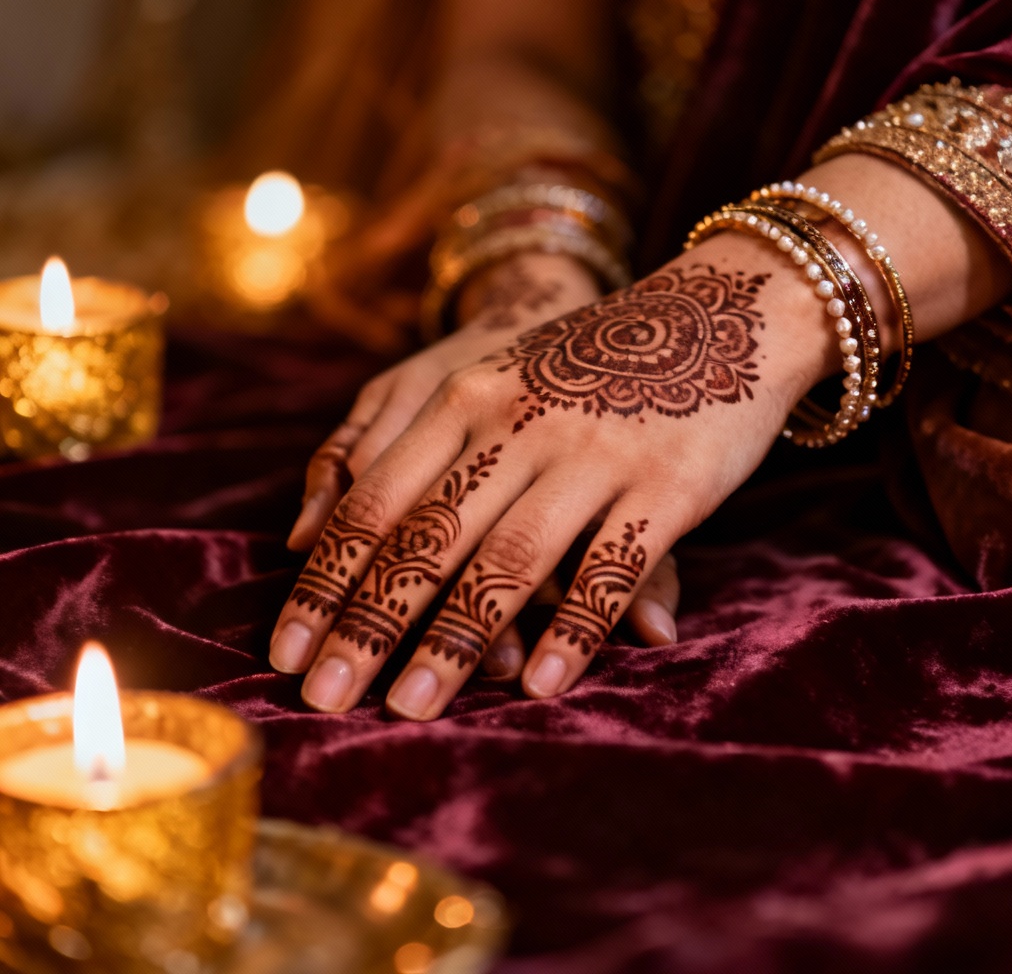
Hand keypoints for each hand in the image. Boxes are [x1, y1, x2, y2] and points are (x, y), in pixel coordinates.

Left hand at [271, 242, 815, 718]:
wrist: (716, 313)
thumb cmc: (583, 363)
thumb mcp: (488, 378)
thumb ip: (402, 446)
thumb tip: (306, 528)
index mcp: (464, 398)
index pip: (374, 503)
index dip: (326, 582)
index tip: (286, 652)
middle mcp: (519, 423)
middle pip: (427, 539)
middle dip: (369, 626)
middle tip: (324, 698)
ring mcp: (595, 453)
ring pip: (510, 562)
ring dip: (456, 643)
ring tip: (412, 707)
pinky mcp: (667, 484)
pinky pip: (611, 570)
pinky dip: (574, 631)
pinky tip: (542, 686)